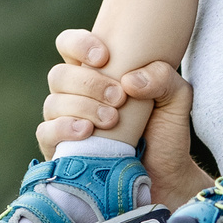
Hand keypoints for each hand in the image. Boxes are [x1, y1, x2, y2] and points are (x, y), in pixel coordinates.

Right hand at [37, 29, 211, 210]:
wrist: (166, 178)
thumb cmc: (166, 133)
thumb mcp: (176, 97)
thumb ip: (162, 76)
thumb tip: (129, 80)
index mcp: (96, 74)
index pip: (69, 45)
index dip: (79, 44)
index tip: (105, 56)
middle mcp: (75, 96)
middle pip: (59, 75)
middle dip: (89, 83)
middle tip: (119, 98)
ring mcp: (64, 122)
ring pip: (53, 103)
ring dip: (82, 107)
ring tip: (111, 120)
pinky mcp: (59, 150)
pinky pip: (45, 132)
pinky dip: (63, 129)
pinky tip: (87, 132)